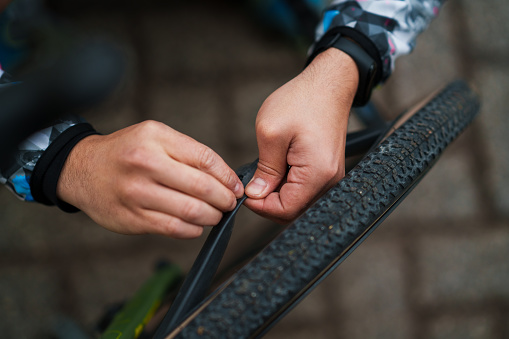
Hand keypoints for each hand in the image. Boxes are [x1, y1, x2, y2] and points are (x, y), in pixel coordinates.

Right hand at [57, 120, 243, 237]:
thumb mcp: (154, 136)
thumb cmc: (126, 152)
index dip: (227, 176)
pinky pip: (173, 228)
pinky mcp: (132, 218)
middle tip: (230, 203)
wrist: (81, 169)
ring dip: (211, 216)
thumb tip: (224, 177)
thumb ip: (186, 152)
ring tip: (215, 214)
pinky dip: (192, 230)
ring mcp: (137, 193)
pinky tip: (196, 225)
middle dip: (224, 199)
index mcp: (155, 139)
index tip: (236, 186)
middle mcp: (145, 164)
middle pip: (201, 187)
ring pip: (190, 211)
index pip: (204, 159)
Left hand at [244, 48, 358, 222]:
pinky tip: (278, 168)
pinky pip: (305, 189)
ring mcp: (330, 177)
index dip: (261, 206)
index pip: (286, 210)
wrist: (328, 84)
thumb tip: (255, 194)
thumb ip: (264, 169)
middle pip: (294, 210)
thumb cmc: (302, 100)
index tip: (245, 194)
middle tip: (252, 184)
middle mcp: (329, 181)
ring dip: (277, 193)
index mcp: (317, 173)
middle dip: (268, 202)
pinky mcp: (327, 171)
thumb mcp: (271, 132)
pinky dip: (288, 185)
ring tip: (265, 172)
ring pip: (298, 202)